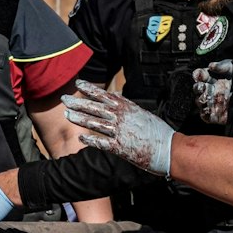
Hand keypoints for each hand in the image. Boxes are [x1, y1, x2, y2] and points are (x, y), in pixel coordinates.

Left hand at [61, 80, 176, 175]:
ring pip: (95, 123)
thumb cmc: (157, 131)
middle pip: (95, 108)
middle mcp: (122, 118)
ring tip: (67, 115)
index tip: (77, 83)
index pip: (104, 95)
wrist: (169, 149)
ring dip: (79, 119)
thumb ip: (126, 105)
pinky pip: (101, 142)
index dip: (90, 89)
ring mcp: (120, 132)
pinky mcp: (121, 148)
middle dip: (78, 103)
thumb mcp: (141, 112)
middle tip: (64, 99)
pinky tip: (80, 138)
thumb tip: (115, 96)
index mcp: (127, 108)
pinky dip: (90, 140)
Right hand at [193, 59, 232, 124]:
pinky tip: (208, 108)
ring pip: (200, 102)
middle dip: (198, 87)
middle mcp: (211, 90)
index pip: (201, 76)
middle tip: (202, 86)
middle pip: (198, 89)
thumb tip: (211, 65)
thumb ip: (222, 66)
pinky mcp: (217, 115)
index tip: (200, 74)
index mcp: (213, 78)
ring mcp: (213, 102)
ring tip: (206, 97)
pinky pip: (206, 116)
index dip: (199, 75)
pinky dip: (205, 113)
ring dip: (201, 100)